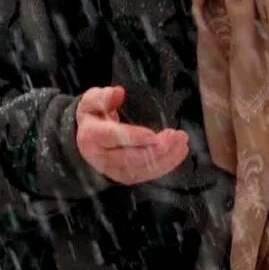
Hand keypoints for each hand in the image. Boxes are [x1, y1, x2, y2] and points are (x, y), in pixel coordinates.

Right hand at [73, 85, 187, 185]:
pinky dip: (166, 165)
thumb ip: (101, 97)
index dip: (133, 137)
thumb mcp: (91, 102)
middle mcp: (101, 158)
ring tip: (182, 143)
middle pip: (131, 157)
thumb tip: (117, 92)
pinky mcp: (126, 177)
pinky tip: (179, 153)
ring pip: (142, 169)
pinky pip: (148, 174)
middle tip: (177, 136)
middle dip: (157, 149)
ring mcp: (114, 171)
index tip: (153, 135)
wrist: (86, 142)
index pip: (112, 138)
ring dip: (166, 158)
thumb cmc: (94, 118)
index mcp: (91, 136)